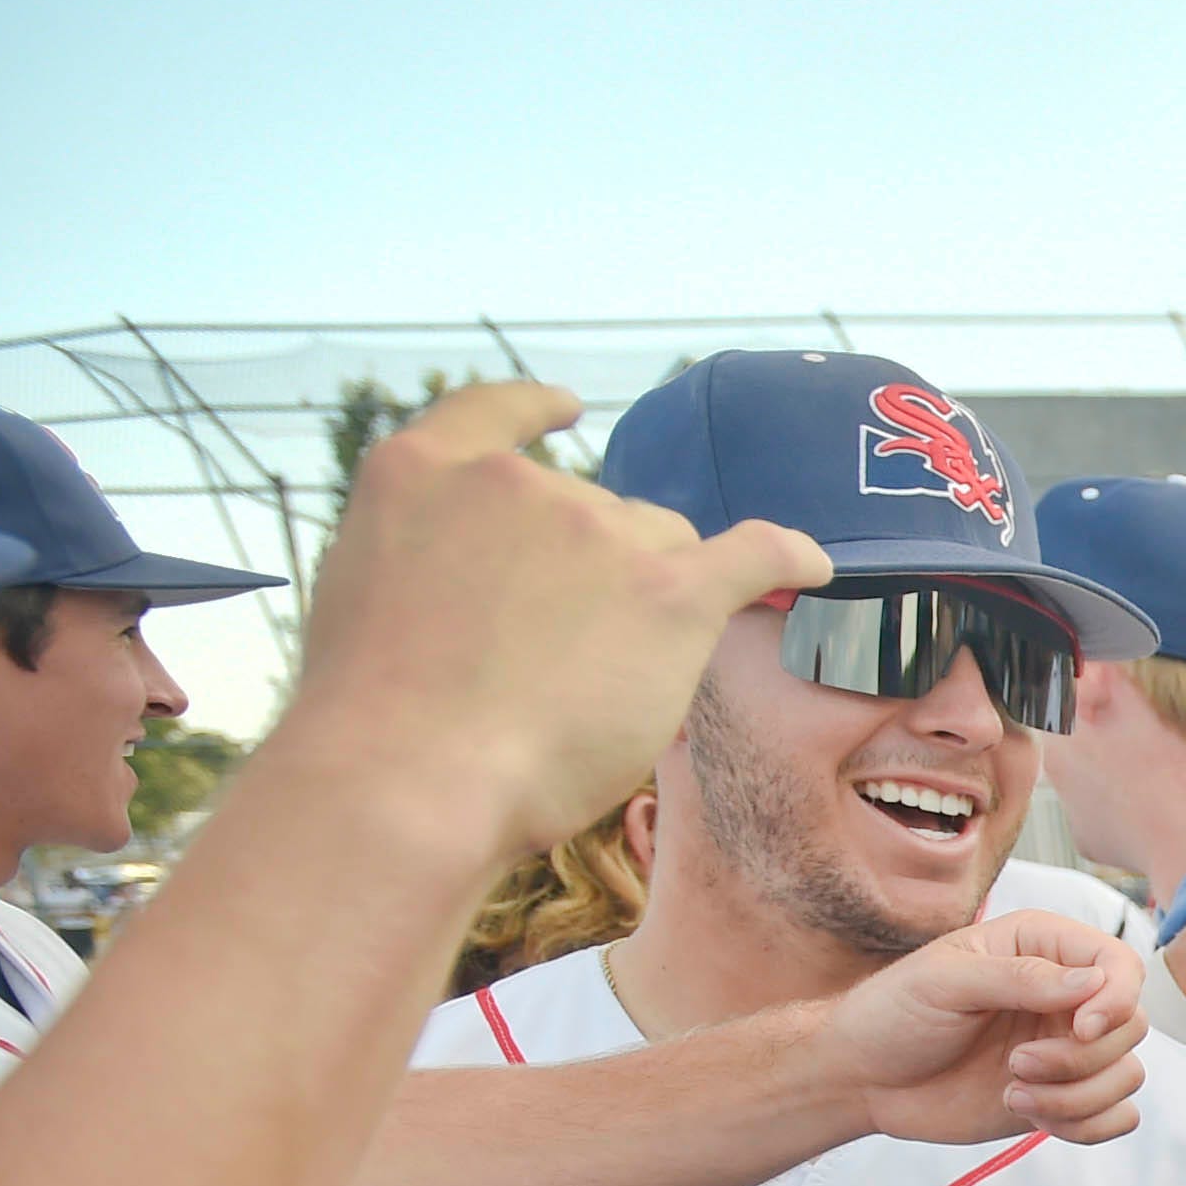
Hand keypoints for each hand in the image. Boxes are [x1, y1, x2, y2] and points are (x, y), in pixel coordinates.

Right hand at [284, 382, 828, 867]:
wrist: (408, 778)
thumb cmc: (380, 721)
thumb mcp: (370, 598)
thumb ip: (435, 565)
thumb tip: (500, 589)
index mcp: (419, 471)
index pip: (490, 415)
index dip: (534, 411)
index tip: (568, 408)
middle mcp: (513, 482)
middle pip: (599, 513)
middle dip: (596, 578)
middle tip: (553, 672)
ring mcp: (593, 528)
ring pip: (663, 552)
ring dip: (651, 606)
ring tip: (591, 693)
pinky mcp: (668, 589)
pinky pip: (754, 554)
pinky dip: (791, 559)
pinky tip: (814, 566)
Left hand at [829, 911, 1147, 1145]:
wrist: (863, 1078)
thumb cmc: (892, 1013)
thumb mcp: (945, 980)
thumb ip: (1020, 977)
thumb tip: (1094, 982)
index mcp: (1042, 949)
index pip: (1120, 964)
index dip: (1116, 998)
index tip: (1081, 1028)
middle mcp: (1065, 998)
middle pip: (1130, 1026)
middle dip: (1081, 1058)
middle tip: (1017, 1064)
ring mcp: (1066, 1049)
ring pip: (1126, 1076)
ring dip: (1077, 1097)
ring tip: (1014, 1092)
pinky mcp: (1063, 1096)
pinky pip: (1116, 1117)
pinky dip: (1085, 1125)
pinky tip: (1030, 1114)